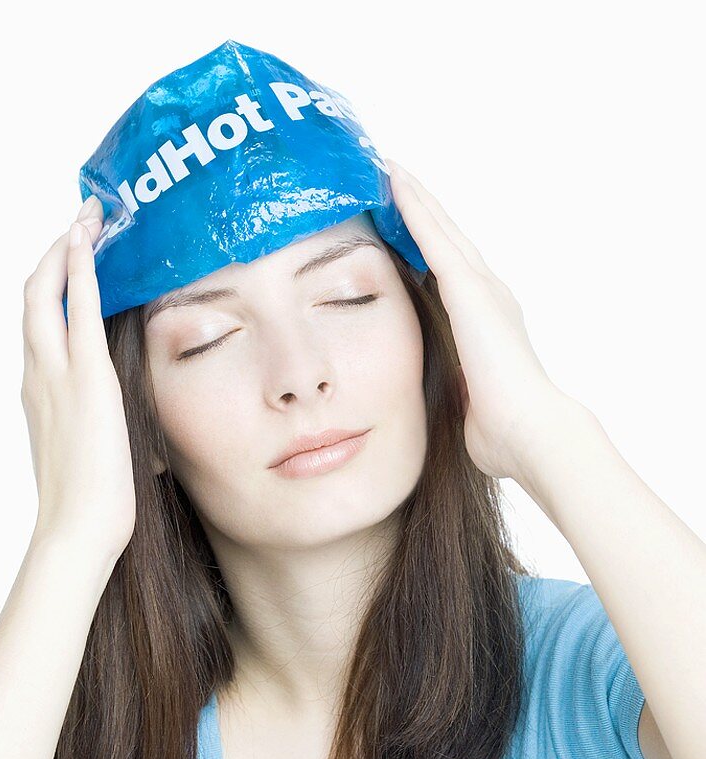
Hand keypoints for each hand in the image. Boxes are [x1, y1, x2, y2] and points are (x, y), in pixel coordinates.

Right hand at [21, 196, 136, 564]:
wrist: (79, 528)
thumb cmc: (92, 504)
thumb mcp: (98, 457)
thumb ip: (113, 438)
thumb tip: (152, 449)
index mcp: (42, 394)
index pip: (40, 327)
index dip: (52, 290)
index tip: (70, 263)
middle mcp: (39, 376)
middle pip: (32, 297)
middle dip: (52, 255)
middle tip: (77, 225)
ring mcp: (56, 375)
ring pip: (44, 293)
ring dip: (64, 250)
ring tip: (86, 219)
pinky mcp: (85, 378)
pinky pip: (76, 310)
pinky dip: (80, 270)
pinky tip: (90, 242)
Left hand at [385, 158, 575, 482]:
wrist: (530, 432)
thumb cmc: (504, 433)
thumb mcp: (470, 403)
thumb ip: (460, 388)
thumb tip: (455, 394)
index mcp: (487, 322)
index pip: (451, 273)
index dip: (430, 244)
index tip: (407, 224)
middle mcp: (488, 296)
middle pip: (447, 239)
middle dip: (422, 208)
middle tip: (394, 176)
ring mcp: (481, 288)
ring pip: (440, 228)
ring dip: (415, 196)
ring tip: (388, 166)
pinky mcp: (469, 288)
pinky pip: (433, 237)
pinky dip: (414, 207)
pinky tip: (392, 181)